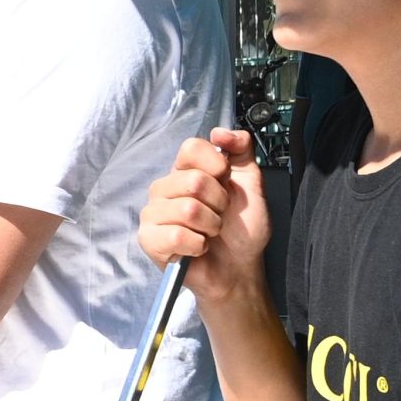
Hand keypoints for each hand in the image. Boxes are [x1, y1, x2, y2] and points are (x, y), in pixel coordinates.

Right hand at [138, 131, 267, 305]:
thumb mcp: (251, 184)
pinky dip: (198, 245)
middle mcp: (165, 188)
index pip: (190, 148)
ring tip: (210, 233)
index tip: (226, 180)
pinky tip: (198, 248)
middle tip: (220, 215)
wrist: (239, 268)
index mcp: (186, 171)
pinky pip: (176, 235)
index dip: (215, 164)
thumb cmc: (242, 229)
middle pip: (192, 180)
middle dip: (218, 202)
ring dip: (210, 226)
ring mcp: (153, 214)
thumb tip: (222, 132)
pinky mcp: (149, 240)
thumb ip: (241, 151)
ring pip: (187, 210)